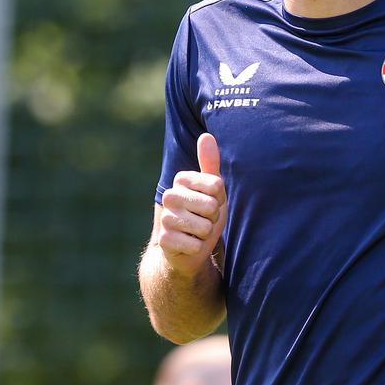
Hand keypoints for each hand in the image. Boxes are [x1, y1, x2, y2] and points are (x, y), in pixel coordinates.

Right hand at [156, 133, 226, 275]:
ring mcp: (165, 218)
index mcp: (181, 179)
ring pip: (204, 227)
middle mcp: (169, 195)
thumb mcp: (212, 190)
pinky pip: (195, 245)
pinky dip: (197, 248)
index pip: (217, 185)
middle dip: (213, 218)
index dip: (220, 199)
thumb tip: (206, 135)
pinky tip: (189, 245)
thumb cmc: (203, 215)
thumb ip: (210, 164)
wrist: (187, 247)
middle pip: (211, 206)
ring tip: (196, 232)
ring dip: (205, 234)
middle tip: (204, 220)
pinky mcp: (164, 240)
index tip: (211, 203)